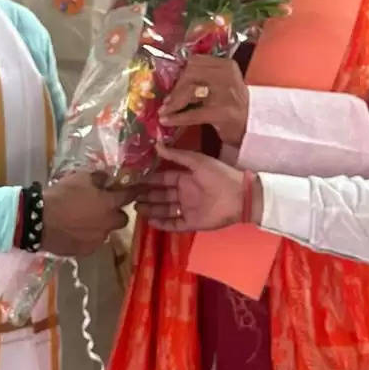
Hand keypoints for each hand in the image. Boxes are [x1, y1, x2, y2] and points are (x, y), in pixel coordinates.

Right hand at [41, 171, 132, 256]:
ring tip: (83, 220)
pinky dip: (87, 236)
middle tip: (103, 208)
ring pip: (106, 232)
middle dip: (116, 213)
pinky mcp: (85, 251)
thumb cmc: (61, 195)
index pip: (129, 196)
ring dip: (100, 225)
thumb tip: (107, 179)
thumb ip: (98, 178)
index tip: (137, 190)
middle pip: (122, 219)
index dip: (134, 192)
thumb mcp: (79, 178)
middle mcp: (108, 224)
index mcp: (109, 204)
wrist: (39, 220)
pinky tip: (74, 231)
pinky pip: (91, 242)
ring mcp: (97, 240)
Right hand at [134, 146, 261, 232]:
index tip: (133, 180)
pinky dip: (163, 224)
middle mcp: (185, 193)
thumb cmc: (219, 175)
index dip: (149, 180)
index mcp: (186, 177)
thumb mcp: (197, 161)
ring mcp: (188, 209)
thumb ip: (177, 155)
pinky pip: (174, 224)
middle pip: (161, 195)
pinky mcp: (193, 223)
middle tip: (129, 197)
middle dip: (146, 195)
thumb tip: (157, 145)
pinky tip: (150, 222)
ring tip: (135, 209)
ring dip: (151, 209)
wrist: (239, 196)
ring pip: (165, 209)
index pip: (163, 179)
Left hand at [159, 57, 248, 147]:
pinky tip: (167, 121)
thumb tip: (174, 79)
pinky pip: (192, 114)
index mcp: (227, 65)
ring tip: (165, 111)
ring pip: (190, 91)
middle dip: (176, 89)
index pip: (196, 61)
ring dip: (174, 102)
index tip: (174, 83)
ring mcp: (225, 94)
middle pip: (190, 74)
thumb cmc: (235, 106)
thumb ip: (205, 76)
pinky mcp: (222, 112)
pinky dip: (177, 118)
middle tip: (167, 102)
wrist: (254, 127)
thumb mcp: (224, 84)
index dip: (181, 73)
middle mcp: (227, 76)